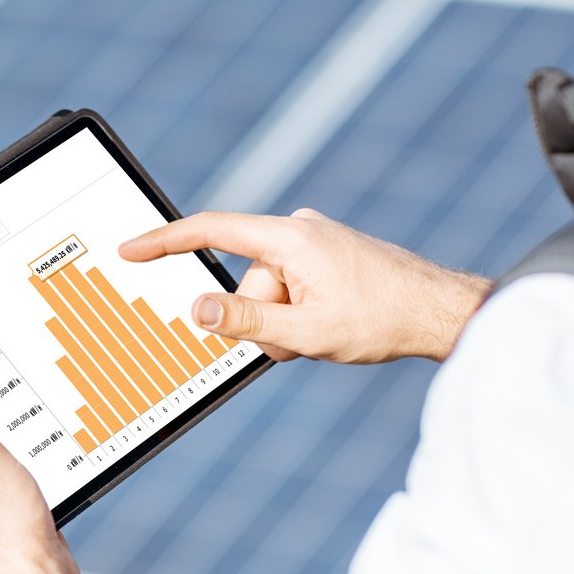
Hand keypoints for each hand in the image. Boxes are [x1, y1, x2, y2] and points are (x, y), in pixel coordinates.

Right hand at [120, 208, 489, 363]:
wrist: (443, 312)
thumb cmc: (384, 320)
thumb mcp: (307, 333)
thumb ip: (247, 322)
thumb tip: (198, 310)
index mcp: (291, 238)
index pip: (213, 231)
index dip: (166, 243)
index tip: (131, 250)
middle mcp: (300, 230)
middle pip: (247, 281)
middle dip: (263, 320)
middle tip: (302, 343)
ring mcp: (315, 242)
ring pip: (270, 292)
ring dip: (286, 323)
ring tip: (328, 335)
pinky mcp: (328, 256)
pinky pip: (292, 288)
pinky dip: (302, 314)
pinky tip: (336, 325)